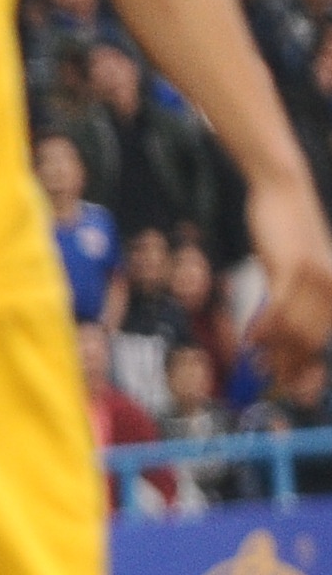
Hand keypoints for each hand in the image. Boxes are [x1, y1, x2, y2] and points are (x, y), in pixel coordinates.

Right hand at [248, 170, 331, 375]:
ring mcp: (316, 278)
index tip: (291, 382)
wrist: (284, 192)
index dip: (306, 363)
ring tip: (256, 364)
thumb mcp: (292, 268)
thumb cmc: (286, 229)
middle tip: (268, 380)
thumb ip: (291, 299)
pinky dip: (264, 329)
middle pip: (310, 339)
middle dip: (289, 364)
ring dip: (274, 351)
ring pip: (294, 329)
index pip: (322, 336)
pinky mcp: (294, 269)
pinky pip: (278, 310)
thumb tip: (277, 334)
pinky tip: (251, 340)